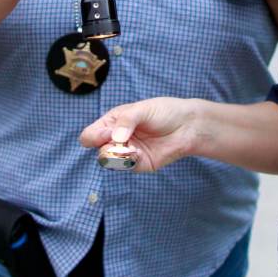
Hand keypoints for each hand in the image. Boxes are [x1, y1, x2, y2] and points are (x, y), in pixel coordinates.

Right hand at [79, 97, 200, 171]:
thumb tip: (115, 139)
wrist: (187, 125)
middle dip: (106, 146)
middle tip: (120, 141)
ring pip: (109, 161)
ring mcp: (126, 152)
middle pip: (97, 150)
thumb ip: (126, 120)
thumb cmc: (164, 112)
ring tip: (132, 148)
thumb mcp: (142, 109)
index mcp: (112, 122)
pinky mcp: (138, 164)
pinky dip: (129, 162)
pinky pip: (126, 167)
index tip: (107, 133)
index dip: (94, 136)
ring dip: (117, 155)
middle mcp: (116, 138)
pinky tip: (139, 153)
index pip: (90, 134)